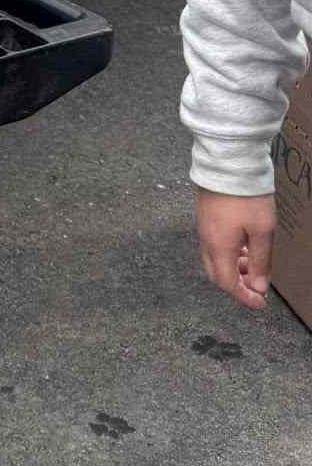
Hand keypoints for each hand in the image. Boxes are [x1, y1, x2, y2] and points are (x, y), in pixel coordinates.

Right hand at [194, 186, 275, 309]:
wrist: (227, 163)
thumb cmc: (247, 198)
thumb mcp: (262, 231)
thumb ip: (260, 261)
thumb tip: (257, 286)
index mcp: (219, 247)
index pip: (227, 283)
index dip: (244, 297)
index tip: (261, 302)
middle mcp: (206, 240)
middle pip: (215, 274)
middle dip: (235, 285)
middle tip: (255, 286)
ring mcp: (203, 227)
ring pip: (213, 259)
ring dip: (232, 269)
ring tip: (253, 264)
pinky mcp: (204, 216)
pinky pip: (212, 245)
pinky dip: (227, 255)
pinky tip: (243, 246)